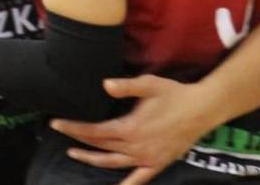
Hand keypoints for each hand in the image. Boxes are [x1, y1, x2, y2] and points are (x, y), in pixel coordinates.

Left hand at [49, 74, 214, 184]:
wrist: (203, 109)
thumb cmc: (174, 94)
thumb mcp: (148, 84)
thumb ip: (125, 86)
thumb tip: (104, 85)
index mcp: (130, 128)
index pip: (94, 132)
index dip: (73, 128)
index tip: (56, 124)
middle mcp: (136, 147)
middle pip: (100, 146)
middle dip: (78, 140)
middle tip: (61, 133)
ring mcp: (147, 158)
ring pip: (113, 163)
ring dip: (92, 160)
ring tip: (75, 154)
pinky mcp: (159, 163)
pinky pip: (140, 179)